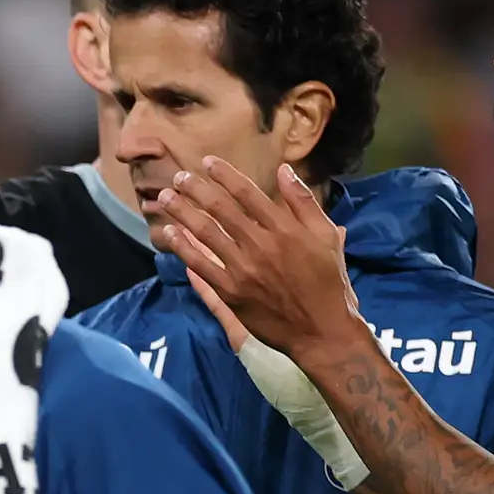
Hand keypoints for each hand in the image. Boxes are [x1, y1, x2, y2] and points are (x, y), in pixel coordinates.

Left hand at [153, 157, 357, 362]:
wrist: (321, 330)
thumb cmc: (327, 281)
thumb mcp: (325, 236)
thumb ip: (304, 202)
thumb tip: (284, 170)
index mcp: (285, 228)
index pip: (247, 193)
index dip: (224, 175)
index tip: (207, 162)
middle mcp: (261, 245)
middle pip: (221, 210)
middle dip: (196, 189)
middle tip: (178, 176)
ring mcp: (243, 270)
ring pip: (206, 234)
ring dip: (182, 212)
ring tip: (165, 198)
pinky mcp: (231, 293)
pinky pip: (201, 266)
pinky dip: (183, 248)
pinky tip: (170, 233)